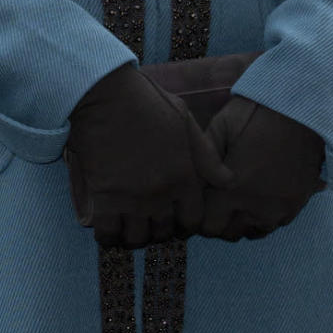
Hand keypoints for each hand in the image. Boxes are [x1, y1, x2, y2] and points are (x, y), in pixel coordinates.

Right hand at [64, 64, 230, 248]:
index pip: (193, 220)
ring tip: (129, 225)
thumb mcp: (184, 121)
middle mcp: (161, 193)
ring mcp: (132, 198)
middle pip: (165, 233)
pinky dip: (107, 236)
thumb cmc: (146, 101)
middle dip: (160, 230)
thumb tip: (228, 180)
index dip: (186, 222)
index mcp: (184, 176)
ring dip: (135, 236)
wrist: (104, 94)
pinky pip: (107, 233)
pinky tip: (108, 228)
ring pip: (137, 238)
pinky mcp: (104, 198)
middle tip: (151, 221)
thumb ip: (206, 155)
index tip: (176, 216)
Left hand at [200, 96, 324, 241]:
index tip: (202, 204)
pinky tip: (260, 198)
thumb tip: (193, 180)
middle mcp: (256, 207)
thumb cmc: (255, 113)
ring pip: (254, 231)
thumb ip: (203, 157)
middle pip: (230, 233)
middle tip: (218, 203)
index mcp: (231, 191)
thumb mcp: (220, 127)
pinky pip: (277, 223)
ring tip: (239, 202)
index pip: (209, 226)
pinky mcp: (298, 202)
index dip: (201, 218)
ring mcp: (280, 207)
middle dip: (220, 221)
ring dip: (243, 221)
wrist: (300, 107)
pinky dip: (265, 217)